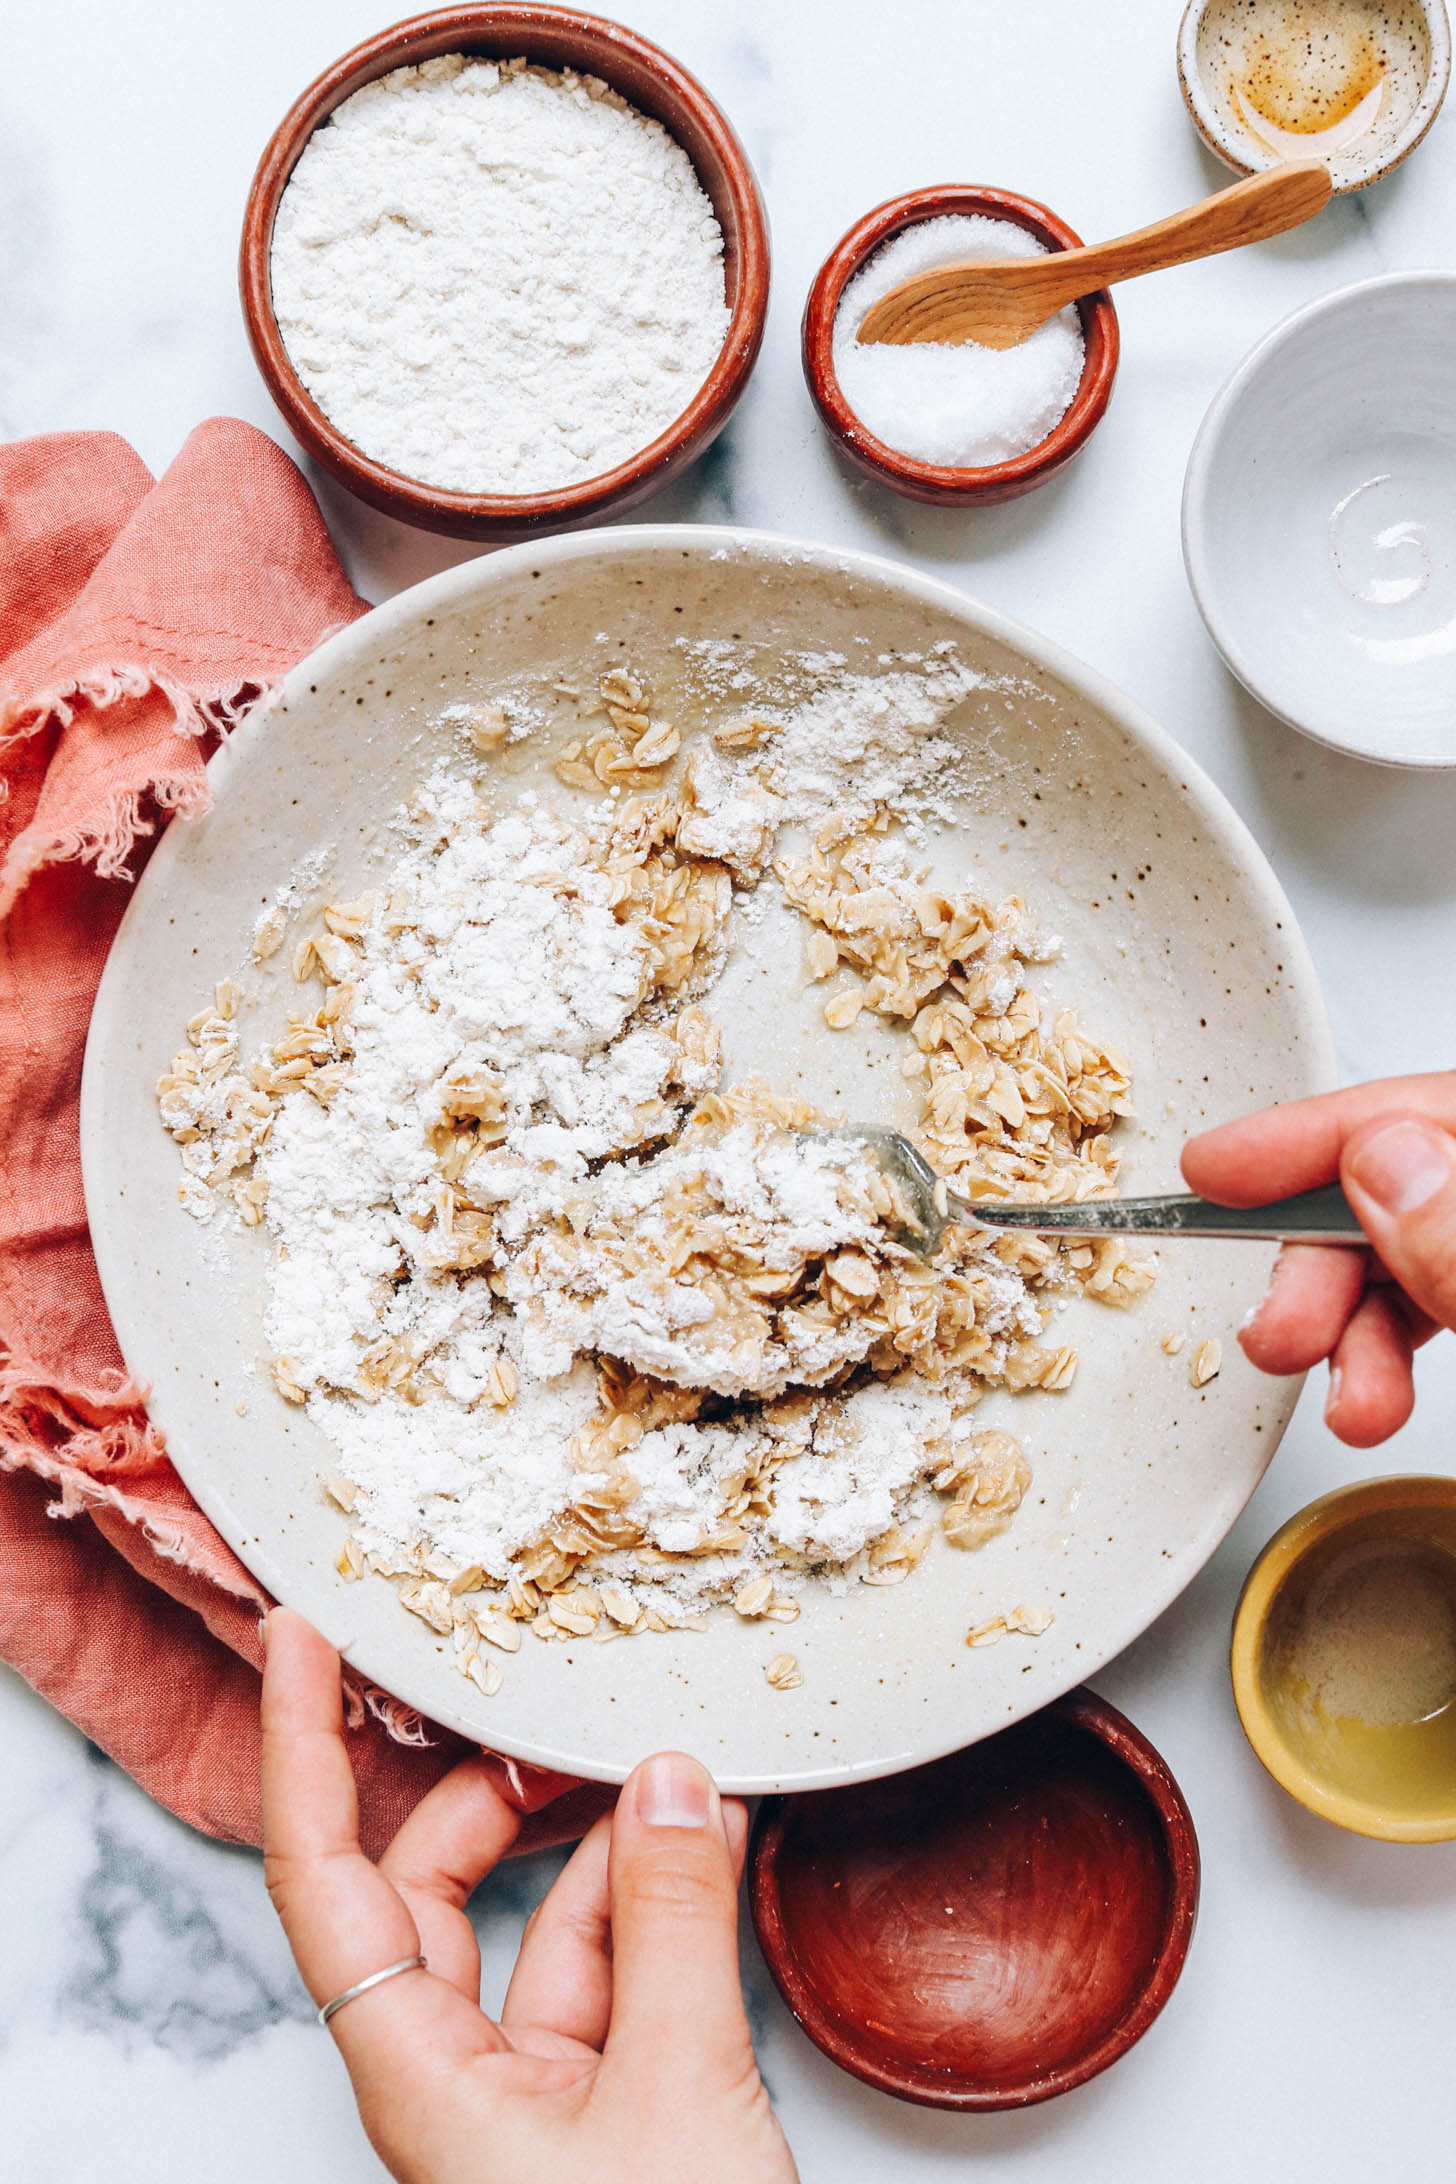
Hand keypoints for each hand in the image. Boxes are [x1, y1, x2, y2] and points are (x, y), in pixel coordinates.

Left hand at [261, 1607, 795, 2183]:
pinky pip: (607, 1973)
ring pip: (538, 1926)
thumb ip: (672, 1927)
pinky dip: (655, 1902)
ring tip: (673, 1766)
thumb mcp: (675, 2088)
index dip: (302, 1747)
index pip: (322, 1876)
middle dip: (491, 1784)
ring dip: (605, 1842)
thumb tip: (668, 1784)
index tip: (302, 1638)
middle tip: (542, 1702)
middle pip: (429, 1884)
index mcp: (417, 2075)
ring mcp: (522, 2097)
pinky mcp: (596, 2113)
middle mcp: (450, 2077)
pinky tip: (706, 1844)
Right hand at [1182, 1072, 1455, 1445]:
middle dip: (1320, 1265)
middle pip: (1396, 1189)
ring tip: (1344, 1400)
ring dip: (1351, 1332)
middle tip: (1279, 1329)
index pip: (1416, 1113)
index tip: (1214, 1170)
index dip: (1306, 1137)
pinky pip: (1429, 1305)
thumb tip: (1381, 1164)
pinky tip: (1367, 1396)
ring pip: (1404, 1259)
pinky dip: (1383, 1354)